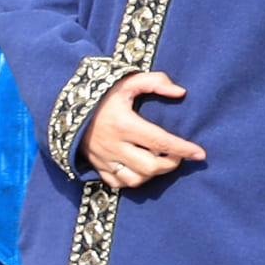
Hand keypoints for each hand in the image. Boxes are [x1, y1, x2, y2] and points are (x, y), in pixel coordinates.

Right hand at [82, 71, 204, 191]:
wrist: (64, 107)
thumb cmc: (101, 94)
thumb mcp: (126, 81)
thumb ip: (155, 81)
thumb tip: (180, 92)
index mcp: (124, 124)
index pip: (160, 141)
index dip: (183, 149)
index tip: (200, 154)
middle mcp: (114, 145)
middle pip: (150, 166)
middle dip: (171, 164)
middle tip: (177, 155)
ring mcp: (104, 158)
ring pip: (135, 179)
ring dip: (153, 173)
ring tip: (159, 161)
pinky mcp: (96, 165)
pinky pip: (117, 183)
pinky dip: (133, 180)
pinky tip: (140, 169)